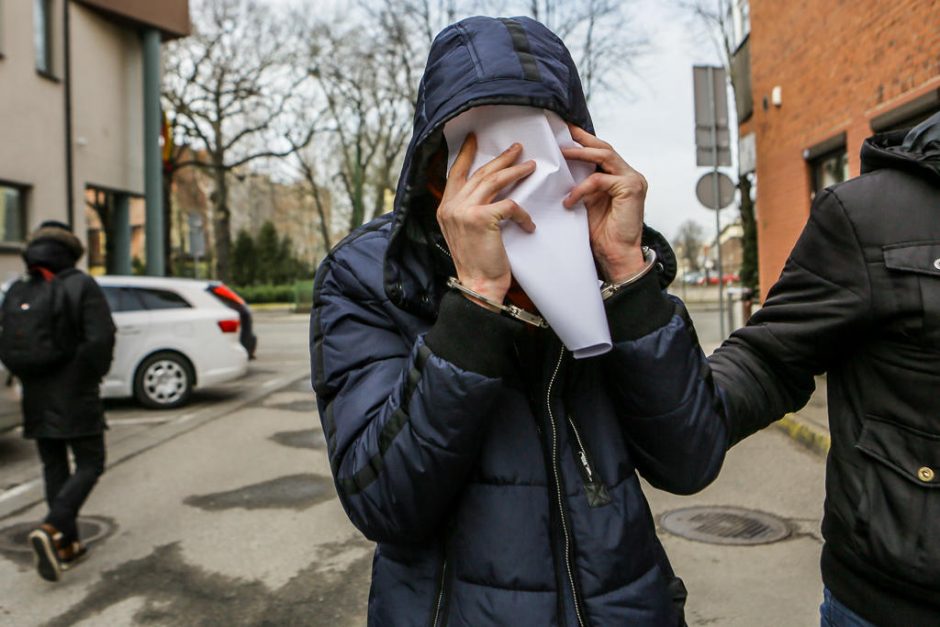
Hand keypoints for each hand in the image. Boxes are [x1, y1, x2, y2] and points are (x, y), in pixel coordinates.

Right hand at [437, 134, 535, 306]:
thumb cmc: (478, 263)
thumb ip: (469, 211)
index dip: (466, 154)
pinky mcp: (481, 219)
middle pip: (480, 173)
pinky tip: (529, 224)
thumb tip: (489, 192)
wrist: (479, 286)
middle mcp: (451, 206)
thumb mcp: (465, 232)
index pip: (455, 173)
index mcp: (445, 208)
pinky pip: (509, 205)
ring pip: (494, 181)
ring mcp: (463, 211)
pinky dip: (522, 213)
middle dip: (501, 159)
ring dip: (515, 172)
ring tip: (530, 166)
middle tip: (518, 149)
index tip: (474, 138)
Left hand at [561, 125, 646, 282]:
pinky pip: (599, 180)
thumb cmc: (601, 234)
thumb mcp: (587, 203)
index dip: (585, 141)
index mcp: (621, 177)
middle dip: (583, 139)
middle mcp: (630, 175)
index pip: (602, 153)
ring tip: (562, 153)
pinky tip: (570, 200)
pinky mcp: (630, 189)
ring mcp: (633, 180)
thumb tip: (561, 170)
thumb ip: (582, 186)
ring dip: (581, 154)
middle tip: (564, 130)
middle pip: (605, 148)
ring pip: (604, 157)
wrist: (616, 255)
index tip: (567, 131)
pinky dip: (582, 188)